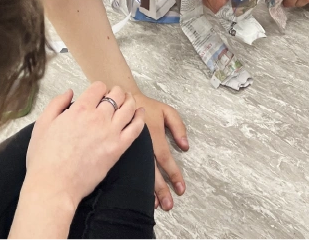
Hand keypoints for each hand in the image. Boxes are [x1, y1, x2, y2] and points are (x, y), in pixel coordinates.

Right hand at [23, 83, 144, 212]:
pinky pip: (135, 129)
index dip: (100, 88)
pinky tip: (140, 114)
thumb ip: (56, 104)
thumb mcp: (42, 124)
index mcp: (79, 109)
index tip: (99, 95)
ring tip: (129, 101)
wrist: (54, 186)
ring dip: (130, 101)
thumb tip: (70, 92)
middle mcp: (97, 118)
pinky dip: (140, 118)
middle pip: (116, 95)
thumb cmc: (45, 158)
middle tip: (116, 96)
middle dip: (116, 92)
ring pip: (128, 108)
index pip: (99, 87)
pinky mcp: (117, 149)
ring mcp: (110, 133)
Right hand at [132, 92, 188, 210]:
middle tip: (169, 205)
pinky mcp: (125, 153)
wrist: (123, 103)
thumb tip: (185, 146)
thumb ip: (178, 127)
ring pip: (142, 173)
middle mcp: (144, 146)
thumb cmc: (148, 108)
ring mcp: (133, 151)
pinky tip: (140, 194)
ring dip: (149, 190)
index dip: (174, 174)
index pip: (166, 159)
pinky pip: (131, 171)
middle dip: (162, 189)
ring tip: (157, 205)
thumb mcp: (167, 111)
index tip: (181, 189)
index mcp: (155, 136)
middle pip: (153, 171)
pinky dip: (136, 184)